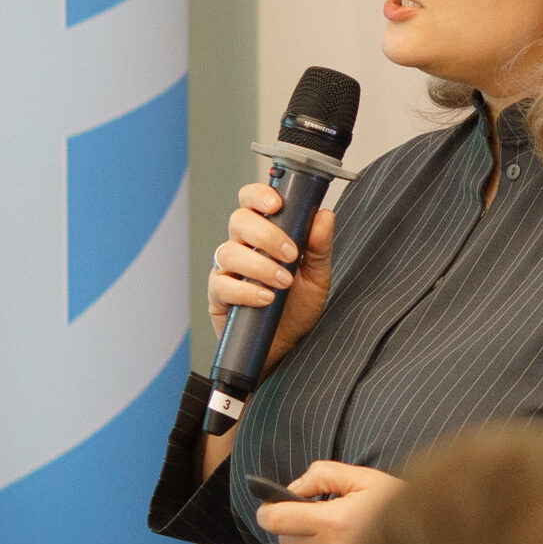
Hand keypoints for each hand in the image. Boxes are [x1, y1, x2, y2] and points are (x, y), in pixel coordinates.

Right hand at [209, 180, 336, 373]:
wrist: (286, 348)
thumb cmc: (297, 309)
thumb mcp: (318, 278)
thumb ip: (319, 247)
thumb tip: (324, 215)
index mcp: (264, 234)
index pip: (252, 201)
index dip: (258, 195)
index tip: (277, 205)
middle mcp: (242, 247)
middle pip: (239, 221)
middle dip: (265, 234)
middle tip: (290, 254)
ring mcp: (227, 271)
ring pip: (228, 251)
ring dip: (259, 265)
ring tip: (283, 282)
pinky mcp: (218, 296)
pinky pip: (222, 285)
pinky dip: (246, 291)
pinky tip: (266, 298)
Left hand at [254, 462, 401, 543]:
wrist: (436, 538)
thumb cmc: (401, 502)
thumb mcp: (364, 477)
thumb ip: (323, 475)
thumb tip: (294, 488)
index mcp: (334, 522)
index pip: (278, 521)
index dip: (266, 511)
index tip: (267, 504)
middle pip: (286, 541)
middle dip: (288, 525)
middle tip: (308, 511)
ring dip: (306, 543)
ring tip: (330, 528)